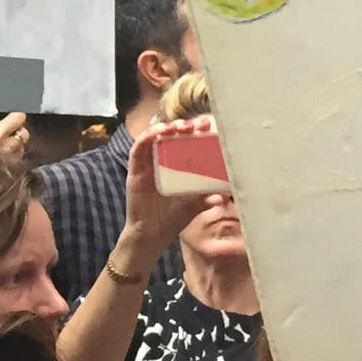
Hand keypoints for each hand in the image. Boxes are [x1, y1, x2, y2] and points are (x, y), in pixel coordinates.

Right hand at [115, 119, 209, 272]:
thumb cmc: (171, 219)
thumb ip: (208, 197)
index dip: (196, 132)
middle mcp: (160, 160)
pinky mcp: (135, 168)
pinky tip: (160, 132)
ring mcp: (147, 163)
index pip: (184, 142)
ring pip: (154, 136)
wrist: (152, 235)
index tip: (209, 127)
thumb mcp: (194, 205)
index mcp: (175, 166)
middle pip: (170, 135)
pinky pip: (139, 147)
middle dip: (184, 125)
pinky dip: (149, 136)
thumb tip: (226, 192)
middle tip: (199, 125)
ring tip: (181, 126)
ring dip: (166, 127)